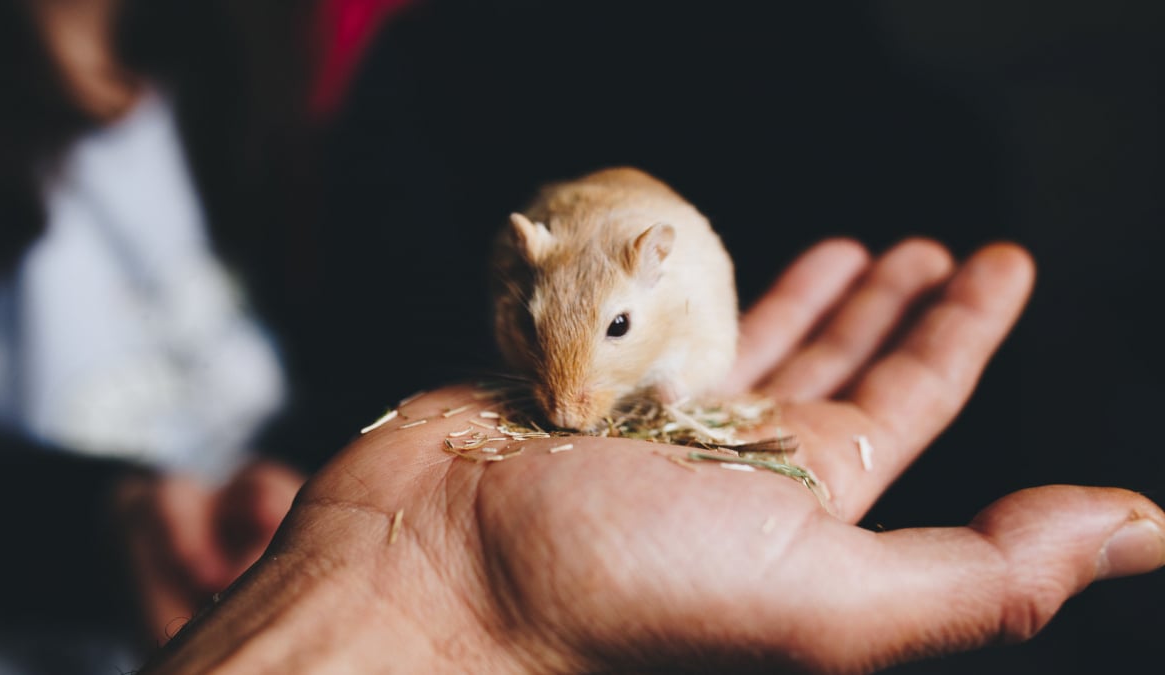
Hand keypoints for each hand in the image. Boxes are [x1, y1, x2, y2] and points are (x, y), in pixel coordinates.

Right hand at [140, 239, 1164, 673]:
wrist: (431, 576)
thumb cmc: (619, 598)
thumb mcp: (828, 600)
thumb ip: (985, 573)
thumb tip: (1145, 530)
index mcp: (807, 509)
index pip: (913, 402)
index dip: (962, 334)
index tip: (1000, 263)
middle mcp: (737, 468)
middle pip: (842, 371)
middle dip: (894, 311)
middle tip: (933, 250)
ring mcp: (655, 423)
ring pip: (752, 344)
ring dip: (808, 294)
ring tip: (858, 245)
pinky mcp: (579, 384)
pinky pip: (652, 323)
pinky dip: (691, 287)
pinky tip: (717, 254)